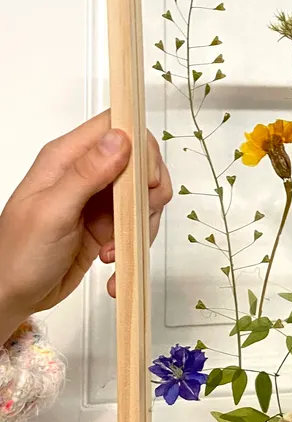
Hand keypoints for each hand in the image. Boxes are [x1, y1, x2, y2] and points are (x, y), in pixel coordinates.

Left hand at [0, 110, 171, 342]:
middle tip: (135, 220)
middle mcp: (85, 173)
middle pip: (140, 162)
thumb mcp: (51, 213)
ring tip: (113, 249)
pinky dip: (134, 244)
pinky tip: (112, 260)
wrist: (11, 294)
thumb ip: (86, 175)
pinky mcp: (106, 224)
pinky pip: (137, 225)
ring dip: (140, 225)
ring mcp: (97, 199)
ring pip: (144, 196)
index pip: (116, 127)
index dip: (141, 149)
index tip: (145, 183)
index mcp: (66, 158)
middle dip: (148, 194)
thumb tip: (120, 140)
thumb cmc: (18, 255)